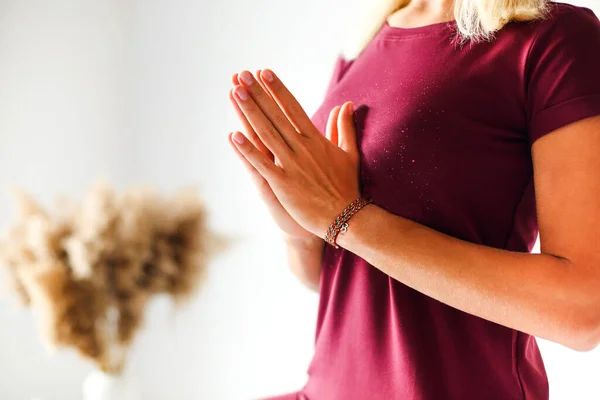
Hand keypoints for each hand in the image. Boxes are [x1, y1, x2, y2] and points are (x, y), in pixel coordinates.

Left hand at [227, 69, 360, 238]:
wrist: (346, 218)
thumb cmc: (346, 187)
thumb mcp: (349, 153)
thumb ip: (344, 127)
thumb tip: (346, 104)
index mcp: (316, 140)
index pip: (293, 108)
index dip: (278, 90)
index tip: (264, 72)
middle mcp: (302, 148)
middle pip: (276, 115)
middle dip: (258, 94)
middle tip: (242, 74)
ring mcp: (292, 165)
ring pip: (267, 134)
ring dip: (250, 112)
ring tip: (235, 92)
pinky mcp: (284, 184)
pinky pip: (262, 164)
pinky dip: (248, 150)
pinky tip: (234, 136)